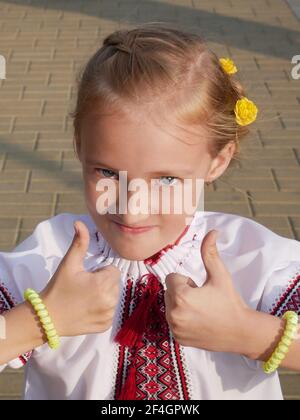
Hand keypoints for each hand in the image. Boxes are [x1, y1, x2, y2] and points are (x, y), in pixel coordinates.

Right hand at [40, 221, 120, 336]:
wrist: (46, 317)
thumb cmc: (58, 287)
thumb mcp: (69, 263)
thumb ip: (79, 242)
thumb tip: (79, 222)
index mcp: (103, 284)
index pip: (112, 270)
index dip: (99, 272)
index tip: (85, 278)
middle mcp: (109, 301)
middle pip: (114, 283)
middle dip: (102, 283)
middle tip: (83, 288)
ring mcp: (108, 315)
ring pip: (113, 297)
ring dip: (103, 296)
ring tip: (84, 299)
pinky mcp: (105, 326)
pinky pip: (109, 312)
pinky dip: (101, 310)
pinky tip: (86, 310)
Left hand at [164, 229, 253, 354]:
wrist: (241, 332)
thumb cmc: (230, 301)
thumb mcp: (220, 275)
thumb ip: (209, 253)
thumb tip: (212, 231)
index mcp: (180, 296)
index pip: (171, 278)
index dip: (187, 281)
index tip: (201, 289)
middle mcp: (173, 314)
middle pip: (169, 292)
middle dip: (183, 292)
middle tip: (203, 300)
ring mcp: (174, 329)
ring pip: (170, 306)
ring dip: (181, 305)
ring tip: (201, 311)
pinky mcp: (177, 339)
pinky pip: (173, 321)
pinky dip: (182, 320)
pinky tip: (199, 322)